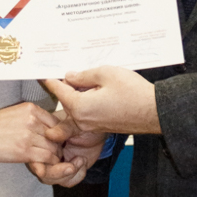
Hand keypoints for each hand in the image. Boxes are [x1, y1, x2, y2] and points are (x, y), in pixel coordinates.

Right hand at [0, 101, 61, 163]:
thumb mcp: (16, 113)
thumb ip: (33, 118)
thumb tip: (49, 128)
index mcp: (31, 108)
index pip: (55, 121)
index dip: (58, 133)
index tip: (57, 140)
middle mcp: (32, 120)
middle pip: (57, 134)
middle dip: (58, 144)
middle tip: (57, 151)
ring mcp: (28, 135)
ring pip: (53, 147)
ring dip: (54, 155)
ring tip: (52, 158)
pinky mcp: (24, 151)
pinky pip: (46, 157)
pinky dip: (49, 162)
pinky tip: (46, 163)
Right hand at [29, 110, 106, 186]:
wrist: (97, 127)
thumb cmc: (84, 122)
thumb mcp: (75, 123)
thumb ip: (63, 128)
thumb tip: (49, 135)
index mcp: (44, 139)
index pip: (34, 155)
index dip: (42, 160)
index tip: (58, 157)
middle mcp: (48, 153)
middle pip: (42, 172)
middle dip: (57, 172)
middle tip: (72, 165)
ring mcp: (57, 163)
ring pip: (51, 179)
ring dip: (67, 175)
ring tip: (81, 161)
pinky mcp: (68, 170)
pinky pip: (66, 182)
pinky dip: (76, 176)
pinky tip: (83, 163)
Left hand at [43, 66, 160, 134]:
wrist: (154, 111)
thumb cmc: (133, 93)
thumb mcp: (106, 74)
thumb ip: (84, 75)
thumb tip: (70, 77)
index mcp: (80, 107)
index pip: (58, 90)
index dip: (50, 79)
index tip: (42, 73)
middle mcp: (83, 120)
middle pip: (66, 100)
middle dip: (64, 86)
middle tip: (63, 70)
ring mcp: (92, 125)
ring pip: (76, 108)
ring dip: (76, 94)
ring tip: (81, 77)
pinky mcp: (102, 126)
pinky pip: (86, 113)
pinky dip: (86, 101)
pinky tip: (94, 89)